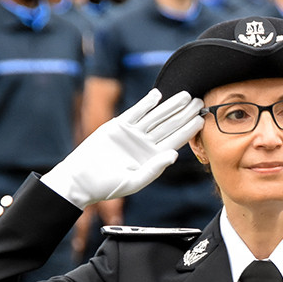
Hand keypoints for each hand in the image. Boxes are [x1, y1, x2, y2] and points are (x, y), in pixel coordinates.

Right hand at [42, 89, 203, 208]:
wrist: (81, 179)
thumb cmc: (107, 186)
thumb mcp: (134, 181)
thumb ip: (155, 168)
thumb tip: (175, 155)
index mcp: (153, 157)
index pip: (175, 140)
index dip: (189, 129)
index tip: (201, 119)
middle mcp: (146, 144)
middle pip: (169, 125)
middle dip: (184, 113)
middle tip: (199, 101)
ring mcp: (133, 134)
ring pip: (155, 116)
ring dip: (169, 106)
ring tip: (184, 95)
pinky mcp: (118, 126)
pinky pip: (135, 112)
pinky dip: (145, 104)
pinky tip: (157, 95)